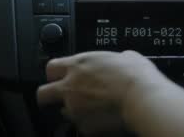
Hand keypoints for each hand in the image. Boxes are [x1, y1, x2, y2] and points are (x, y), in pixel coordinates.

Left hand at [36, 50, 171, 134]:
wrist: (141, 98)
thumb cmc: (135, 76)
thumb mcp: (126, 56)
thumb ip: (116, 59)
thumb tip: (123, 60)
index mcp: (78, 65)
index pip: (50, 68)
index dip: (54, 73)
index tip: (60, 76)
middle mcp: (70, 86)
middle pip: (43, 93)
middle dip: (49, 96)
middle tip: (60, 97)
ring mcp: (75, 108)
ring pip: (61, 112)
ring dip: (73, 110)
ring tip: (91, 109)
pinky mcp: (84, 126)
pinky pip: (80, 126)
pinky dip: (89, 123)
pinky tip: (102, 119)